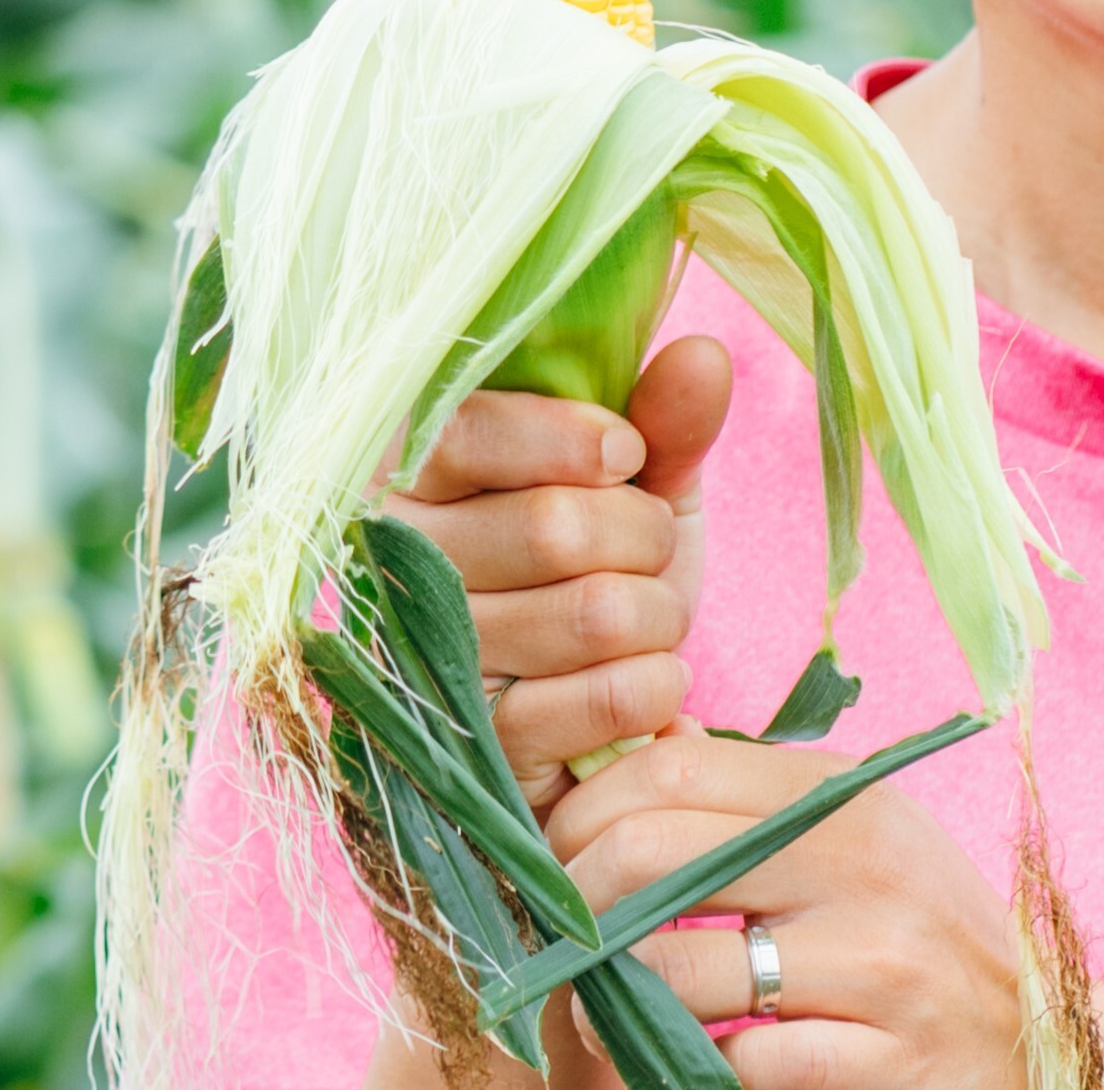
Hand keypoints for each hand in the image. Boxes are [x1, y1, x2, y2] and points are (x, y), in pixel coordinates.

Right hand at [381, 334, 731, 817]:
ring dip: (658, 613)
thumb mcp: (639, 484)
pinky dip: (658, 684)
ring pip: (593, 613)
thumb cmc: (605, 568)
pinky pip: (608, 697)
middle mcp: (399, 567)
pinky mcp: (478, 749)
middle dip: (641, 536)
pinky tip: (647, 680)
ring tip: (648, 617)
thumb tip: (704, 355)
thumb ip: (664, 420)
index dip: (569, 440)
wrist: (598, 716)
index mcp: (414, 474)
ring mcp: (430, 666)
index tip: (627, 455)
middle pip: (553, 526)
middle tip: (649, 551)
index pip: (469, 431)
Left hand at [547, 732, 1025, 1089]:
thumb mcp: (849, 831)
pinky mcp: (880, 1064)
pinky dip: (698, 1067)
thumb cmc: (915, 924)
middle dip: (578, 905)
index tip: (561, 854)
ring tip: (600, 1011)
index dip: (588, 809)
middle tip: (561, 938)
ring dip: (615, 1004)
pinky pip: (740, 1065)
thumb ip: (749, 792)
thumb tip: (642, 738)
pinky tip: (694, 1058)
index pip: (670, 766)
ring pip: (679, 973)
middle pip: (652, 856)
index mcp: (839, 795)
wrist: (1037, 1037)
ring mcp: (873, 967)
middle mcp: (857, 864)